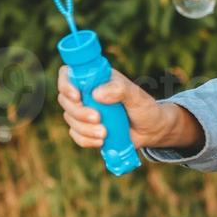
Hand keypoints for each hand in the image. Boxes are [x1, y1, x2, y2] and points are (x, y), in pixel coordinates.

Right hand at [57, 65, 173, 150]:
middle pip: (65, 100)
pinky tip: (101, 141)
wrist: (151, 130)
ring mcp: (84, 112)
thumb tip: (96, 94)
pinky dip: (86, 140)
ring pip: (70, 119)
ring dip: (84, 129)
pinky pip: (76, 135)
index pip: (68, 74)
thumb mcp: (136, 96)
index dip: (66, 84)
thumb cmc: (145, 107)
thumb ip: (120, 90)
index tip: (77, 97)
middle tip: (98, 118)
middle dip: (78, 112)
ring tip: (105, 133)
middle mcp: (86, 94)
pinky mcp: (87, 129)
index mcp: (95, 79)